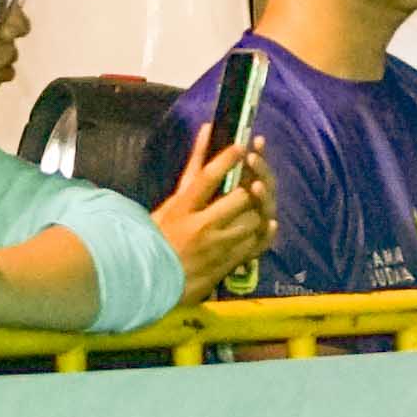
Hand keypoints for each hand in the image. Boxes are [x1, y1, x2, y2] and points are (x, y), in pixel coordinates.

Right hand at [153, 128, 271, 301]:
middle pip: (239, 199)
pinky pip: (256, 245)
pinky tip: (267, 223)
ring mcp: (216, 248)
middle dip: (248, 189)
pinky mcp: (227, 264)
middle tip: (251, 184)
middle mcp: (200, 227)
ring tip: (253, 206)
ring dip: (256, 211)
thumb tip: (207, 132)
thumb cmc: (154, 240)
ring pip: (252, 221)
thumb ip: (190, 174)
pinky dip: (264, 232)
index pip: (206, 178)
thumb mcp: (166, 207)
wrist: (148, 283)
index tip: (241, 146)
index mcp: (180, 211)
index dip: (226, 159)